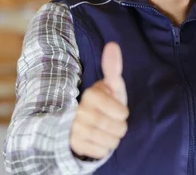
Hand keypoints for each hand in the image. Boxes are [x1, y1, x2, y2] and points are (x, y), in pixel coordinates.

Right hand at [70, 42, 128, 159]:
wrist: (85, 123)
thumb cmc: (104, 103)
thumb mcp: (112, 86)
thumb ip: (113, 68)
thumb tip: (113, 44)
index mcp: (90, 95)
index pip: (121, 112)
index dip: (123, 113)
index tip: (118, 110)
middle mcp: (78, 112)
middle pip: (116, 128)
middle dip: (119, 127)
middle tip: (113, 122)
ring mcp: (73, 130)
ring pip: (109, 141)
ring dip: (112, 138)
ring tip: (106, 131)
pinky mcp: (72, 145)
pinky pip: (100, 151)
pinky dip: (104, 148)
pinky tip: (99, 140)